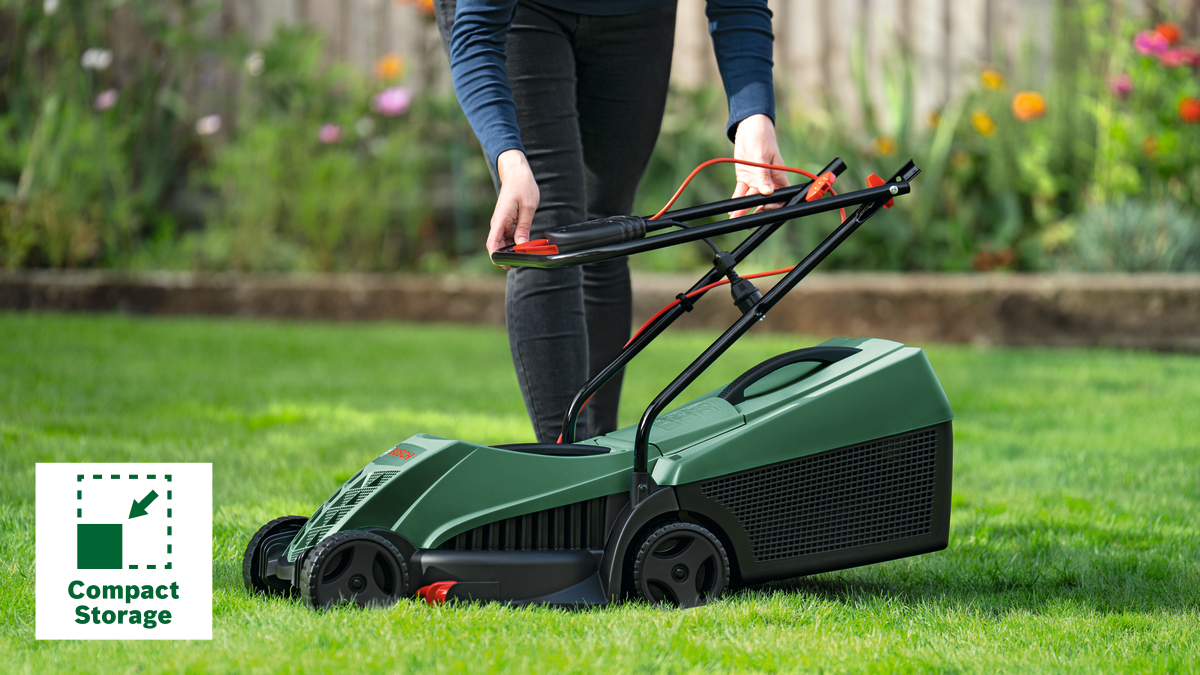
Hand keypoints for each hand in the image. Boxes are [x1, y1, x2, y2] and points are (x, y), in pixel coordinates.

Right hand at [487, 149, 539, 268]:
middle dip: (506, 257)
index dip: (496, 257)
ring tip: (526, 253)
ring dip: (512, 250)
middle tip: (521, 262)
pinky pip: (508, 237)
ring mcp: (502, 223)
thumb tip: (522, 246)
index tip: (506, 265)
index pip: (493, 243)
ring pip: (503, 243)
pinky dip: (515, 243)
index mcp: (501, 219)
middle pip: (497, 246)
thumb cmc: (522, 186)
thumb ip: (524, 227)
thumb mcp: (528, 207)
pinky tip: (524, 245)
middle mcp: (498, 223)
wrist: (516, 172)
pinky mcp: (506, 222)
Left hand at [729, 114, 789, 217]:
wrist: (749, 129)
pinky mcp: (745, 179)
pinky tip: (732, 208)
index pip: (781, 196)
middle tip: (749, 221)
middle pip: (765, 201)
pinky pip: (741, 193)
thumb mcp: (762, 157)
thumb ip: (764, 176)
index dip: (776, 205)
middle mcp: (769, 182)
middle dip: (757, 211)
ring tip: (735, 216)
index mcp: (779, 177)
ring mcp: (756, 181)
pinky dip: (737, 200)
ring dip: (744, 208)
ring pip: (751, 199)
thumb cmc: (762, 140)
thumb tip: (767, 193)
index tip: (766, 208)